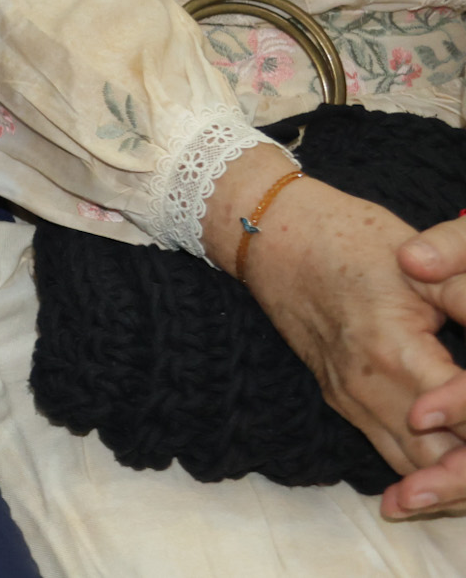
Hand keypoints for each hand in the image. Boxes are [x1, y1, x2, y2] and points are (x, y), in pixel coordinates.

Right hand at [202, 150, 465, 519]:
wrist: (270, 236)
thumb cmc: (347, 240)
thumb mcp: (421, 267)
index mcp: (392, 352)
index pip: (461, 413)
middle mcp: (367, 388)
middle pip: (440, 461)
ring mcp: (350, 398)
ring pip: (414, 468)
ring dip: (451, 480)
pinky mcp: (340, 399)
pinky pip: (390, 452)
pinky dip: (425, 470)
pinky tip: (450, 473)